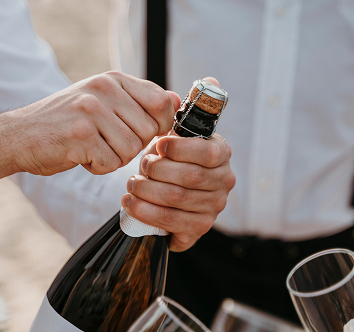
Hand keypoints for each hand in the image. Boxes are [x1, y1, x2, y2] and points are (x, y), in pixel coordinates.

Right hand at [0, 71, 178, 187]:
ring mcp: (91, 111)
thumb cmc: (65, 123)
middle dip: (132, 146)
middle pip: (149, 132)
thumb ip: (137, 102)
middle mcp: (103, 90)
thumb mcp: (102, 102)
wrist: (19, 136)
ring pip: (132, 150)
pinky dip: (98, 168)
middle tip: (106, 142)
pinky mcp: (80, 136)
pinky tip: (81, 156)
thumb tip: (176, 102)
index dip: (160, 126)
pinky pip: (111, 164)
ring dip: (114, 158)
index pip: (162, 102)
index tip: (141, 133)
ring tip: (92, 148)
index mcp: (113, 79)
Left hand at [121, 77, 234, 251]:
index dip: (180, 149)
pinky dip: (146, 212)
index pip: (208, 152)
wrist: (164, 194)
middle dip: (158, 171)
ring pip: (177, 199)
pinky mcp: (198, 229)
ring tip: (130, 184)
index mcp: (221, 155)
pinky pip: (171, 223)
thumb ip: (191, 108)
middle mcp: (224, 183)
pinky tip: (129, 203)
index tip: (157, 146)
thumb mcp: (178, 132)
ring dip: (148, 191)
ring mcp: (213, 208)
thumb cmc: (170, 158)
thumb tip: (212, 80)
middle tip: (139, 166)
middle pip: (190, 178)